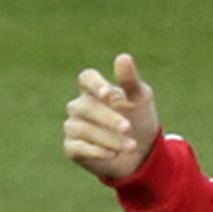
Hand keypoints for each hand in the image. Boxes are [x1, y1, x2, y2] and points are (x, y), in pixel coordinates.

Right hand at [63, 53, 160, 179]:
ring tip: (131, 146)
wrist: (140, 152)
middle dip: (108, 118)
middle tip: (128, 128)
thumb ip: (130, 79)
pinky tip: (113, 154)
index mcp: (95, 89)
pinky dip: (96, 151)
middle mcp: (80, 106)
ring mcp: (73, 126)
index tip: (108, 94)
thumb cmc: (139, 118)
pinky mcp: (71, 147)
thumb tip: (123, 57)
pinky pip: (78, 147)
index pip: (86, 78)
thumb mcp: (139, 98)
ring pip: (82, 129)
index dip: (95, 84)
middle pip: (85, 107)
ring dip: (108, 138)